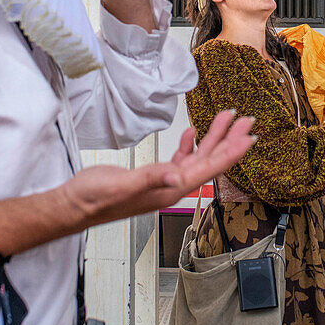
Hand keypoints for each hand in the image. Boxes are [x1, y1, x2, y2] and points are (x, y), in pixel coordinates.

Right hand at [57, 110, 255, 225]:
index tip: (250, 136)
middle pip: (210, 161)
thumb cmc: (94, 199)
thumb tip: (176, 175)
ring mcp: (163, 181)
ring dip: (213, 138)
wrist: (74, 206)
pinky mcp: (152, 176)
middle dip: (230, 139)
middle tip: (248, 121)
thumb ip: (150, 179)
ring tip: (227, 118)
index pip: (210, 168)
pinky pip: (179, 159)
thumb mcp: (123, 185)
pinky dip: (189, 144)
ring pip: (198, 157)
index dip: (232, 152)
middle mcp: (172, 186)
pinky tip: (193, 132)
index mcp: (171, 188)